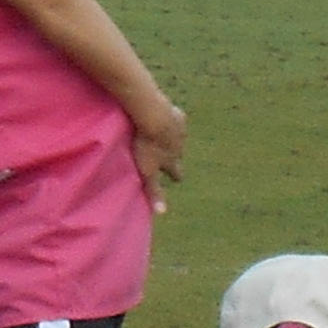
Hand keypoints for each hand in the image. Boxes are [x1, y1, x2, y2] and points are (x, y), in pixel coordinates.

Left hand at [127, 90, 188, 210]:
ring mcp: (180, 130)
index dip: (176, 176)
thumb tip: (162, 213)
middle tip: (170, 156)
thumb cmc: (147, 145)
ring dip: (174, 137)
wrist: (154, 116)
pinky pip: (177, 117)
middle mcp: (180, 147)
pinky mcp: (177, 114)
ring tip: (164, 135)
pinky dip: (172, 118)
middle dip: (176, 156)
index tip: (177, 179)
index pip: (178, 172)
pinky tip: (166, 114)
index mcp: (172, 161)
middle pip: (180, 154)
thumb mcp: (148, 171)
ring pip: (180, 137)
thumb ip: (154, 191)